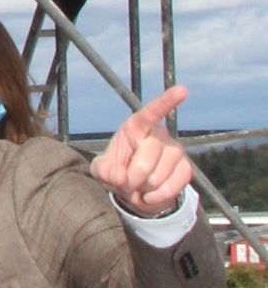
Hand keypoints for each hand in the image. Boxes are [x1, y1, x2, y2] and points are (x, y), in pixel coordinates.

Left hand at [91, 86, 193, 215]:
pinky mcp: (186, 169)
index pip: (152, 112)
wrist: (133, 190)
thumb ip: (104, 170)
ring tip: (138, 184)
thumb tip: (120, 176)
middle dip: (131, 179)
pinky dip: (155, 197)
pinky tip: (149, 193)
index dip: (166, 102)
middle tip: (126, 181)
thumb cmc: (115, 170)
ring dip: (142, 188)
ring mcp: (176, 151)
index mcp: (137, 127)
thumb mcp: (101, 170)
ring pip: (156, 178)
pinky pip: (170, 188)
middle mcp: (160, 135)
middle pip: (145, 162)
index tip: (182, 90)